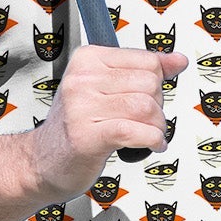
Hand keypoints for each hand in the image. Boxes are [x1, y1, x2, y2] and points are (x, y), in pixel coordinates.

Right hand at [27, 44, 183, 195]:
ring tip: (147, 135)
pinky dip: (152, 140)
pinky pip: (137, 131)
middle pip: (150, 84)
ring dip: (157, 127)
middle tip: (144, 121)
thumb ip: (143, 72)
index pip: (147, 61)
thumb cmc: (77, 126)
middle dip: (158, 107)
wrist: (43, 161)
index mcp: (87, 59)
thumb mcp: (107, 89)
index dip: (158, 84)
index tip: (148, 97)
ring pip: (146, 108)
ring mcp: (81, 108)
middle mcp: (82, 79)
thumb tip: (178, 61)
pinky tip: (150, 145)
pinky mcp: (87, 137)